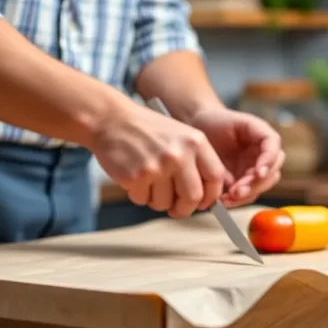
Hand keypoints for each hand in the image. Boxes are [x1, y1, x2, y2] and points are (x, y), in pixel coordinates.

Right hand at [90, 101, 226, 217]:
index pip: (215, 177)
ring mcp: (158, 166)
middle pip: (193, 197)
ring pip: (165, 203)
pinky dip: (138, 195)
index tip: (203, 203)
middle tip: (176, 209)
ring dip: (157, 201)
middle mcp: (179, 154)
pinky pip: (143, 200)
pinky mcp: (137, 177)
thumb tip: (203, 198)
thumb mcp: (179, 136)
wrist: (111, 119)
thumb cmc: (145, 130)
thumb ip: (194, 162)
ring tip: (148, 183)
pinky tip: (134, 178)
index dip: (210, 196)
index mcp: (195, 142)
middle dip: (184, 208)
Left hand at [189, 108, 283, 207]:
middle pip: (271, 174)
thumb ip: (245, 136)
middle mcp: (264, 156)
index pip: (274, 151)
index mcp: (264, 137)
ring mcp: (254, 169)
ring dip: (247, 195)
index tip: (259, 173)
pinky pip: (246, 195)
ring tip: (228, 198)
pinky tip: (224, 201)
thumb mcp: (232, 121)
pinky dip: (237, 200)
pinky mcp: (243, 181)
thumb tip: (245, 166)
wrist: (201, 127)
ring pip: (260, 187)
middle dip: (256, 184)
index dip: (269, 163)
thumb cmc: (216, 121)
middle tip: (238, 190)